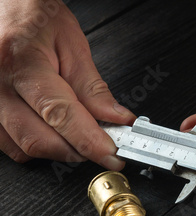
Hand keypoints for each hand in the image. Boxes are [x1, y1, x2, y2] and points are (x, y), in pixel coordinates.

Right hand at [0, 0, 135, 168]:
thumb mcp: (72, 44)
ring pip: (23, 147)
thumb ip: (93, 87)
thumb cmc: (32, 16)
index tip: (112, 154)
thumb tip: (117, 119)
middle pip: (39, 139)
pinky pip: (9, 144)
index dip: (90, 141)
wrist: (4, 5)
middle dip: (77, 150)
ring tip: (78, 130)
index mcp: (22, 63)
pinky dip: (37, 143)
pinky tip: (53, 129)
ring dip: (58, 149)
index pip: (60, 115)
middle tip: (103, 144)